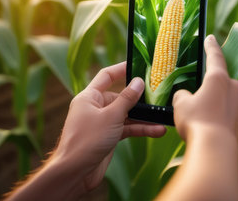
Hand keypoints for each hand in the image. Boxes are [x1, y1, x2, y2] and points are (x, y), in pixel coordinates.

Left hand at [53, 62, 165, 192]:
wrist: (75, 172)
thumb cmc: (87, 140)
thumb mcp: (111, 116)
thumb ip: (126, 99)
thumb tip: (138, 81)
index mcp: (89, 97)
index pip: (106, 76)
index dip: (121, 68)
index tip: (138, 64)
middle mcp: (95, 107)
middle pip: (120, 96)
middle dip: (139, 98)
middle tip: (158, 94)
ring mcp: (102, 122)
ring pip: (126, 115)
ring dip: (143, 118)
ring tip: (162, 117)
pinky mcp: (108, 137)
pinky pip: (127, 128)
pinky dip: (140, 130)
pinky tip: (156, 131)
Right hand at [156, 35, 237, 200]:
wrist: (216, 150)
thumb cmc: (197, 122)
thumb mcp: (181, 104)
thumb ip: (183, 95)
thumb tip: (186, 97)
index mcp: (219, 79)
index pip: (215, 57)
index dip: (211, 46)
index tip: (211, 38)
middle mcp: (235, 89)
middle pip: (221, 84)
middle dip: (210, 91)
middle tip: (197, 103)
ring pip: (227, 101)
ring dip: (216, 107)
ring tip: (203, 122)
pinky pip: (232, 116)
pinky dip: (222, 120)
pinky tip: (212, 131)